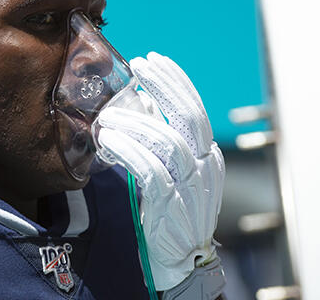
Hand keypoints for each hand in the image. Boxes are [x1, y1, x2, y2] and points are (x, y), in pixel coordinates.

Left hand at [95, 52, 224, 289]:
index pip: (196, 110)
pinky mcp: (172, 204)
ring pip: (169, 142)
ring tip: (109, 116)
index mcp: (209, 156)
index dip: (175, 82)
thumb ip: (163, 140)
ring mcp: (192, 186)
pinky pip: (151, 170)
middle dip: (164, 86)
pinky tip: (110, 141)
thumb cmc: (170, 210)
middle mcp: (208, 167)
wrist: (180, 259)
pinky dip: (129, 150)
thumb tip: (141, 103)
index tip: (153, 60)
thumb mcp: (174, 171)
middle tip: (138, 67)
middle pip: (190, 118)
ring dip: (136, 123)